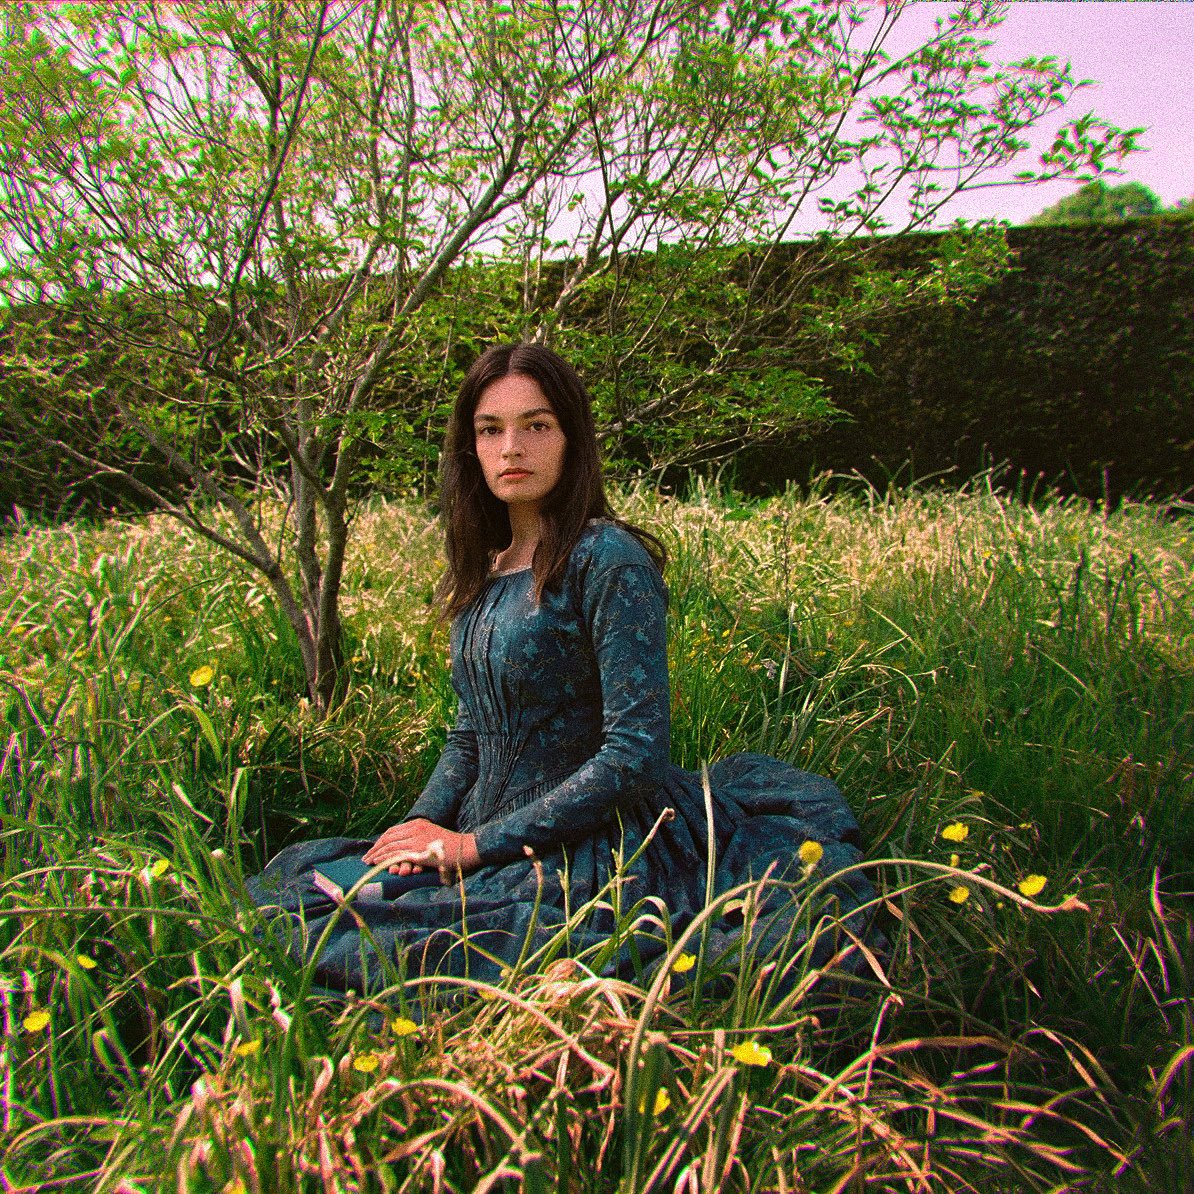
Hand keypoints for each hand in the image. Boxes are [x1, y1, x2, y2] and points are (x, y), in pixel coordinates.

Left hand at [363, 818, 480, 880]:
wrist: (466, 849)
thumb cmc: (451, 847)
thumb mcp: (431, 836)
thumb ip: (417, 839)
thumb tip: (402, 849)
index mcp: (418, 823)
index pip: (392, 831)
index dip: (380, 841)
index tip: (372, 850)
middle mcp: (416, 828)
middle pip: (388, 837)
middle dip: (375, 848)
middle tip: (365, 858)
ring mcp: (417, 839)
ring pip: (391, 846)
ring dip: (377, 854)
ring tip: (368, 862)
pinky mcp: (420, 851)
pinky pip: (398, 855)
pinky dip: (385, 859)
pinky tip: (378, 864)